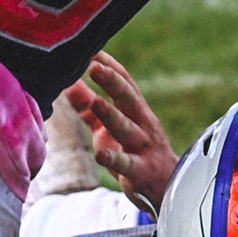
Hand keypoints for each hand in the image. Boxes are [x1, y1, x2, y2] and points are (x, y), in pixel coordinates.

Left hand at [66, 53, 178, 210]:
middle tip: (93, 66)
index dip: (110, 66)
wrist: (169, 187)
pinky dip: (114, 159)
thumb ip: (90, 108)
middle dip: (112, 81)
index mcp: (136, 110)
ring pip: (127, 128)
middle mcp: (142, 123)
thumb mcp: (111, 128)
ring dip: (112, 115)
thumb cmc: (136, 151)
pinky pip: (127, 164)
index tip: (92, 50)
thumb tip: (68, 85)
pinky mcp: (141, 171)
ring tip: (96, 102)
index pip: (125, 82)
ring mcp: (143, 146)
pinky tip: (100, 155)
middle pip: (128, 98)